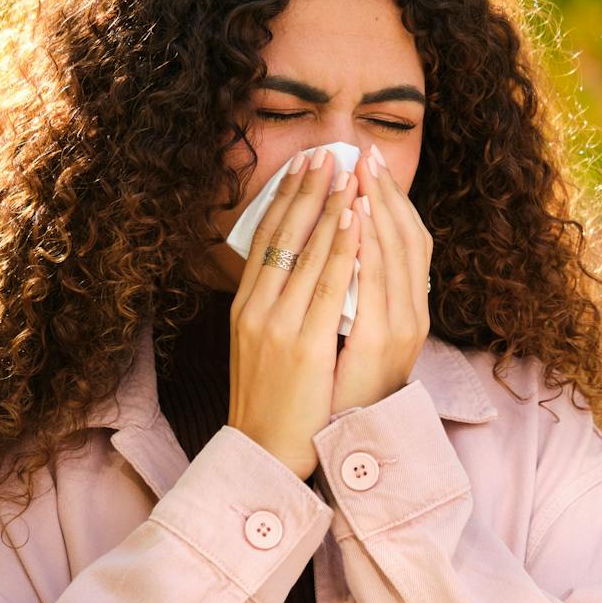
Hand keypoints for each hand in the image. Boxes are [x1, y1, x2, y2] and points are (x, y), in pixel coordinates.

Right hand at [228, 148, 360, 478]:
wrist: (264, 452)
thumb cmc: (271, 400)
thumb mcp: (262, 345)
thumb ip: (275, 307)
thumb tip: (296, 270)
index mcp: (246, 306)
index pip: (266, 238)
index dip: (285, 198)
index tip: (305, 165)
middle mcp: (256, 308)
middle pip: (283, 234)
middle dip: (308, 189)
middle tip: (328, 151)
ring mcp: (277, 325)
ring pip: (306, 251)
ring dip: (330, 205)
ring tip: (347, 170)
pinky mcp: (302, 345)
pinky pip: (326, 284)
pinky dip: (341, 246)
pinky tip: (355, 218)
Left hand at [331, 142, 432, 415]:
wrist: (328, 446)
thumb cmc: (335, 394)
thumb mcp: (353, 339)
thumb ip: (356, 298)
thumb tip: (343, 253)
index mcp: (407, 313)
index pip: (409, 242)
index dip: (393, 202)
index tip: (372, 165)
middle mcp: (410, 316)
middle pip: (405, 239)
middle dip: (383, 194)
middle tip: (365, 153)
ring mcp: (397, 328)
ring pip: (391, 254)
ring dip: (374, 209)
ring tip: (357, 172)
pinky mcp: (369, 341)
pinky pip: (366, 281)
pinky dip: (360, 245)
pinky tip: (350, 218)